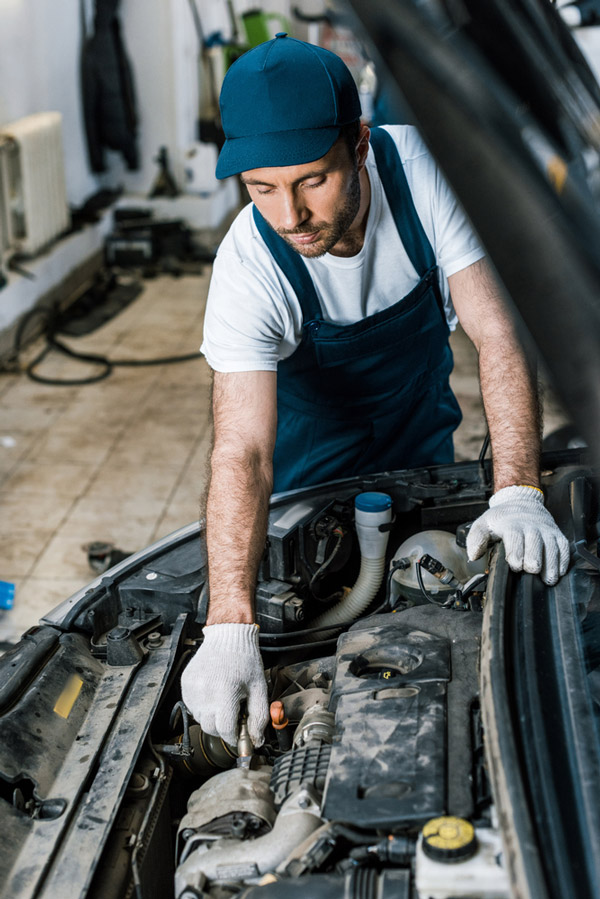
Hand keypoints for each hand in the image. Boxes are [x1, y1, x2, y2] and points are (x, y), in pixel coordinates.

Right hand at [181, 623, 268, 746]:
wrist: (228, 636)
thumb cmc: (245, 660)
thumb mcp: (259, 688)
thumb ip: (259, 717)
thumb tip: (256, 740)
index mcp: (225, 692)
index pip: (225, 730)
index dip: (234, 737)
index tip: (239, 735)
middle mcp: (205, 692)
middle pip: (210, 728)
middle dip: (223, 728)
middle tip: (233, 715)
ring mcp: (193, 688)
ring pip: (200, 719)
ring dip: (211, 717)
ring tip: (223, 700)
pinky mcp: (185, 684)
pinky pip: (192, 707)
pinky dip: (202, 707)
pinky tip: (213, 693)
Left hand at [467, 485, 569, 585]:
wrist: (522, 502)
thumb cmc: (502, 518)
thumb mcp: (484, 524)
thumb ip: (476, 539)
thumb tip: (473, 555)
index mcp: (512, 525)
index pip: (515, 539)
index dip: (516, 554)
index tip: (515, 565)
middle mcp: (531, 527)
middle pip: (536, 544)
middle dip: (534, 560)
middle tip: (532, 570)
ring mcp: (546, 531)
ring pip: (553, 547)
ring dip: (552, 565)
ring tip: (548, 579)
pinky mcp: (557, 535)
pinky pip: (564, 548)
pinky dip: (563, 561)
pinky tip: (559, 572)